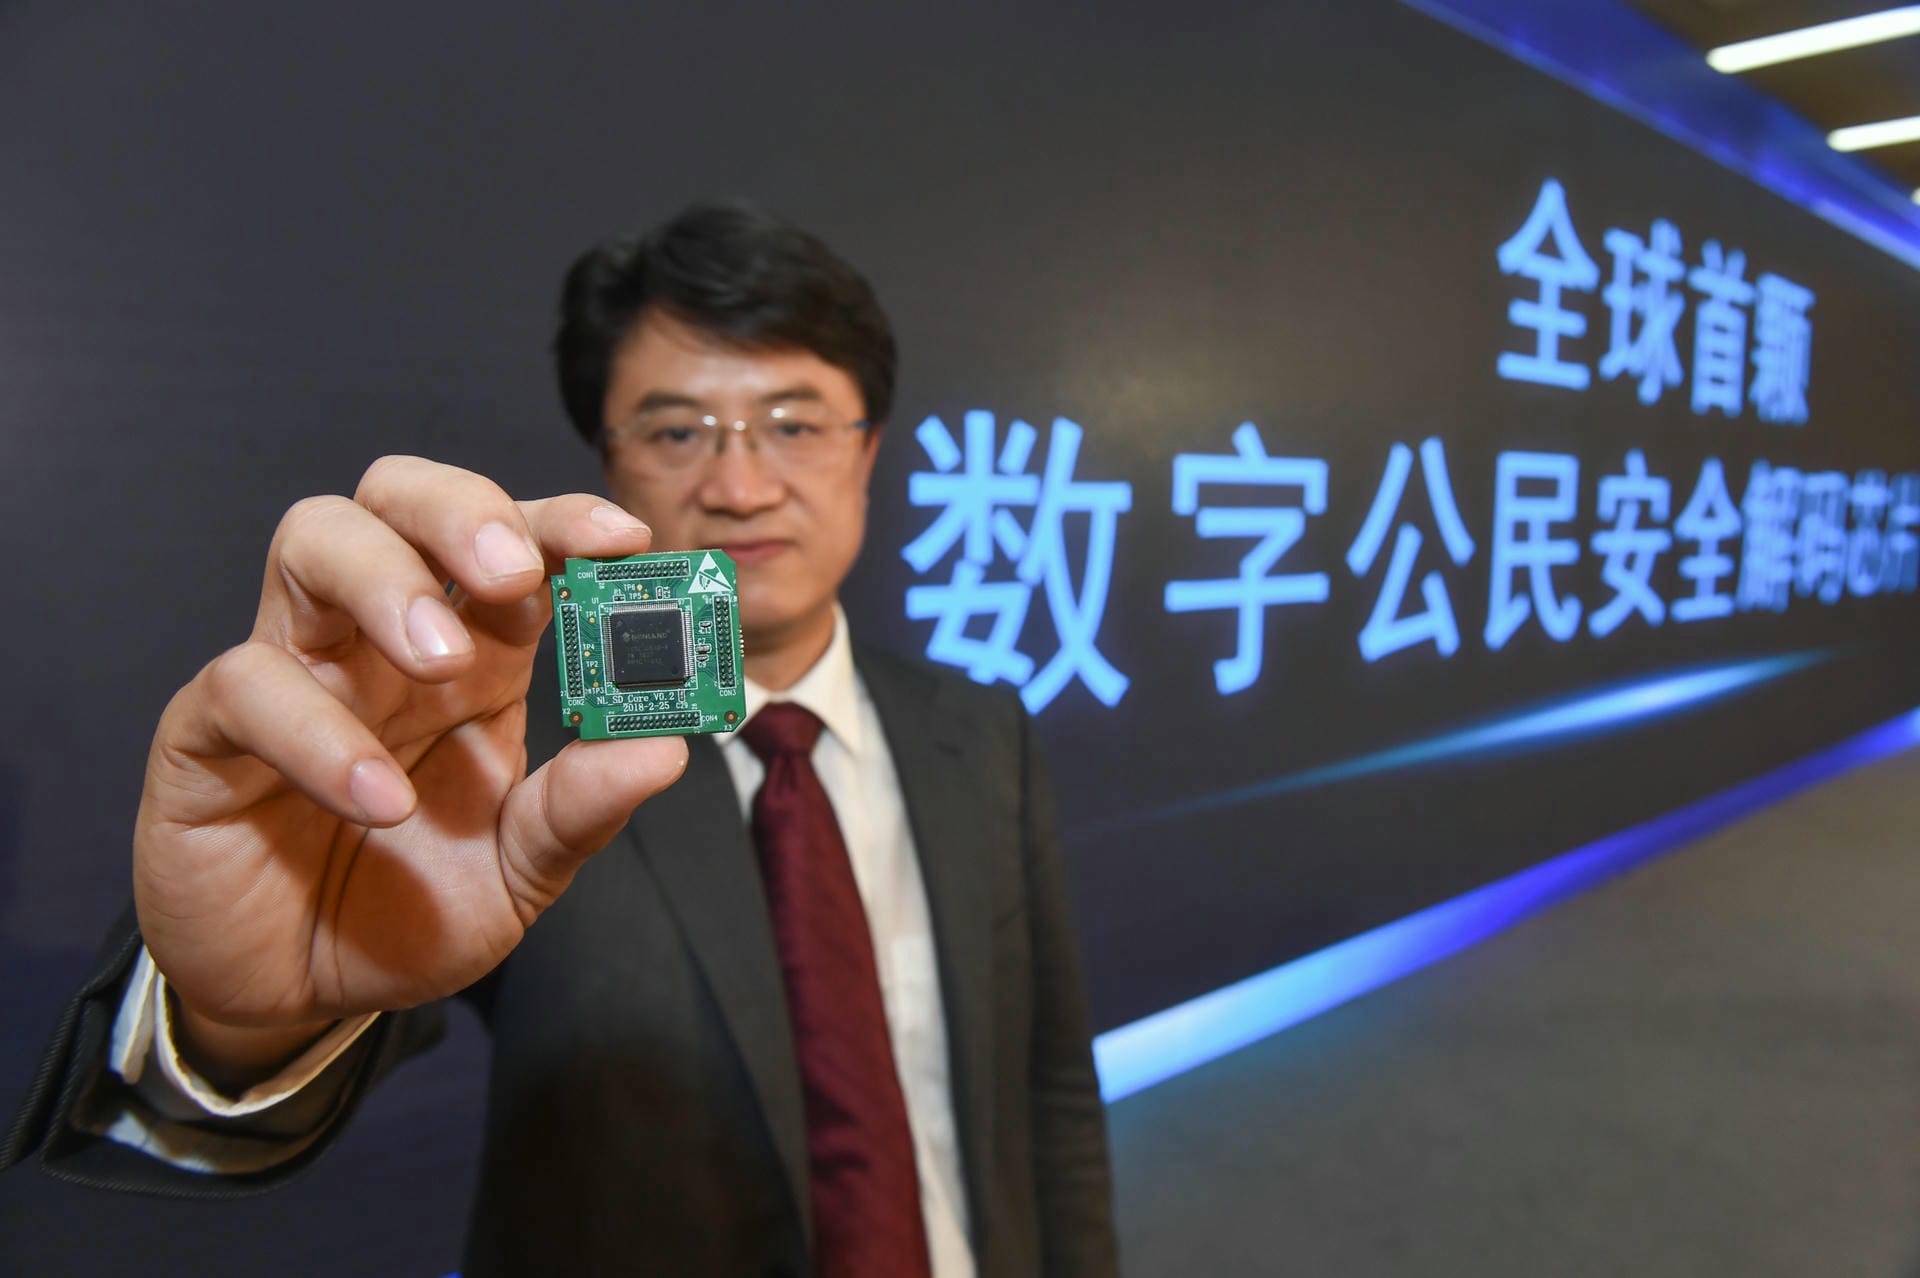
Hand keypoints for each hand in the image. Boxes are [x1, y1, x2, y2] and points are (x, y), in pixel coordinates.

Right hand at [135, 456, 687, 1035]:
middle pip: (398, 497)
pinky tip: (378, 800)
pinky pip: (248, 686)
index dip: (561, 522)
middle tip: (511, 570)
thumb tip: (665, 749)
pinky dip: (319, 732)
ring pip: (312, 540)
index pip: (510, 544)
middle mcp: (380, 641)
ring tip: (441, 660)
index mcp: (474, 655)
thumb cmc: (410, 912)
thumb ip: (582, 810)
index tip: (621, 538)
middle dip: (459, 509)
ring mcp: (293, 673)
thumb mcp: (521, 872)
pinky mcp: (209, 733)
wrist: (304, 998)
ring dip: (384, 579)